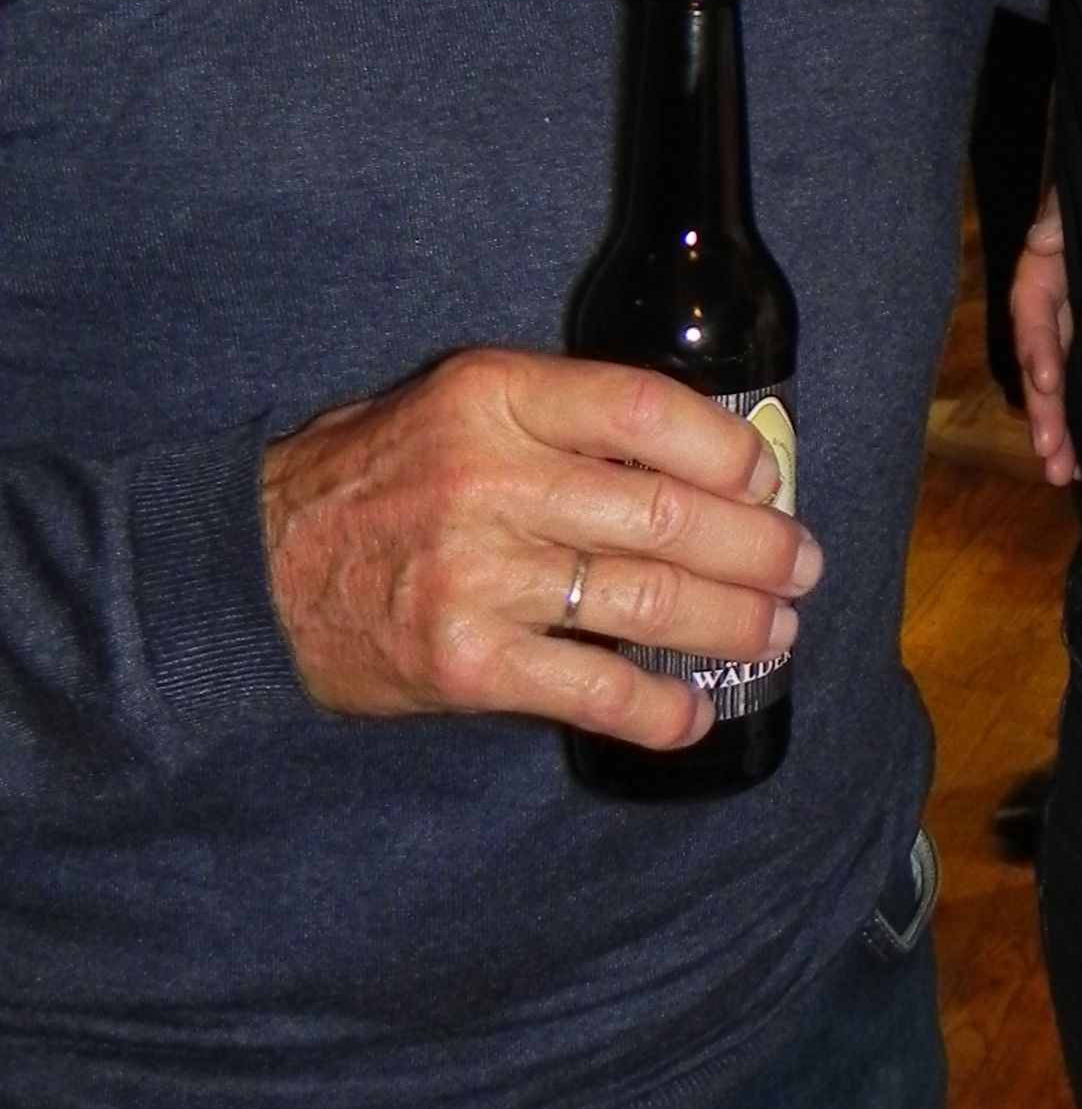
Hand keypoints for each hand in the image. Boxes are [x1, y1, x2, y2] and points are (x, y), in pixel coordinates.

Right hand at [259, 349, 821, 748]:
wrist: (253, 572)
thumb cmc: (373, 480)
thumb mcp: (457, 406)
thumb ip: (559, 418)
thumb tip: (701, 456)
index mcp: (496, 396)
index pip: (646, 409)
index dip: (725, 449)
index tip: (766, 478)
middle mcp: (492, 480)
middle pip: (666, 514)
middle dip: (757, 547)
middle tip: (801, 565)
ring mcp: (479, 577)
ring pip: (647, 601)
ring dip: (734, 622)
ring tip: (777, 630)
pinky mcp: (466, 664)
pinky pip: (593, 689)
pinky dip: (659, 707)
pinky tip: (696, 711)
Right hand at [1009, 190, 1078, 484]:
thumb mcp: (1078, 198)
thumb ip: (1059, 217)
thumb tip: (1042, 240)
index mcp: (1047, 269)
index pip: (1033, 311)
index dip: (1038, 347)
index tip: (1048, 381)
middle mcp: (1059, 303)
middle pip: (1044, 361)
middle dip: (1046, 412)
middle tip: (1052, 459)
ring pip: (1065, 381)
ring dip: (1060, 427)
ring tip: (1063, 473)